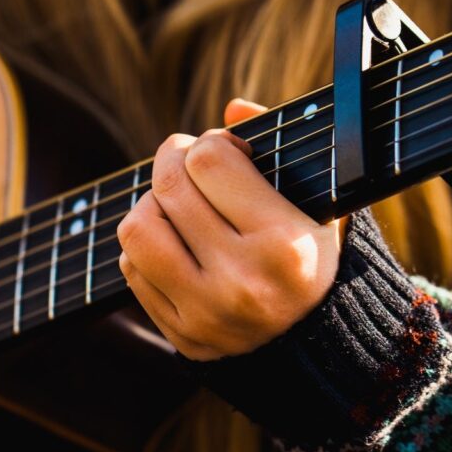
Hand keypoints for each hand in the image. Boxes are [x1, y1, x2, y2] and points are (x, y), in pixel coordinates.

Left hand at [117, 99, 345, 360]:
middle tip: (186, 160)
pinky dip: (146, 246)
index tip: (225, 149)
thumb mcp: (319, 202)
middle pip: (169, 187)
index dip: (212, 141)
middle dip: (173, 159)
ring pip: (137, 229)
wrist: (317, 344)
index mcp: (285, 245)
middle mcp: (242, 282)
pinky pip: (132, 268)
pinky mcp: (182, 335)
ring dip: (150, 204)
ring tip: (175, 204)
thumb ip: (280, 147)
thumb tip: (233, 107)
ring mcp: (206, 314)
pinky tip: (175, 243)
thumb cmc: (314, 257)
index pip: (210, 161)